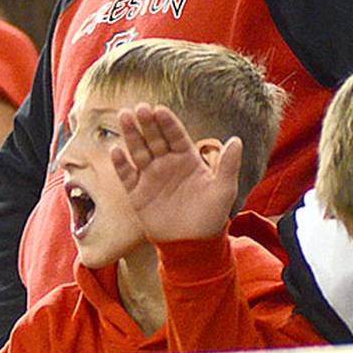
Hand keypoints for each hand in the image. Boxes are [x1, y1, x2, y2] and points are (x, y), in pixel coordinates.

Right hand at [109, 103, 242, 242]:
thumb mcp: (223, 190)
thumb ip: (228, 165)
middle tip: (140, 108)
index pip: (175, 135)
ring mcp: (150, 178)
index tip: (159, 110)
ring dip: (131, 135)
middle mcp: (167, 164)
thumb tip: (237, 140)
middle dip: (147, 123)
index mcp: (187, 159)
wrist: (191, 244)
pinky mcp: (137, 194)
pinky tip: (116, 150)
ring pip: (138, 151)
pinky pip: (126, 175)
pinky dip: (120, 163)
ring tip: (124, 116)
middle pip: (154, 138)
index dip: (167, 123)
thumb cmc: (211, 217)